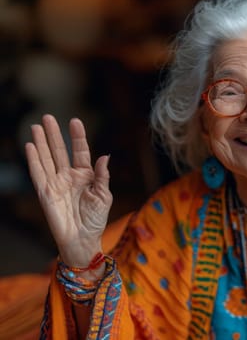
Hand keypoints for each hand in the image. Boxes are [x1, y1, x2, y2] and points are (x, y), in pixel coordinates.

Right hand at [25, 115, 111, 266]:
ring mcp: (56, 183)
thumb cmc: (95, 220)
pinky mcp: (45, 192)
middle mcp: (69, 177)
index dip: (77, 136)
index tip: (75, 120)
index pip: (80, 151)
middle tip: (48, 117)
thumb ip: (103, 176)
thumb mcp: (104, 196)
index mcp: (86, 176)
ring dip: (41, 142)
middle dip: (54, 134)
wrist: (83, 240)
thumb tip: (105, 156)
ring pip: (47, 158)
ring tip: (37, 126)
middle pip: (60, 151)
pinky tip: (30, 145)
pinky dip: (33, 159)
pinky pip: (38, 173)